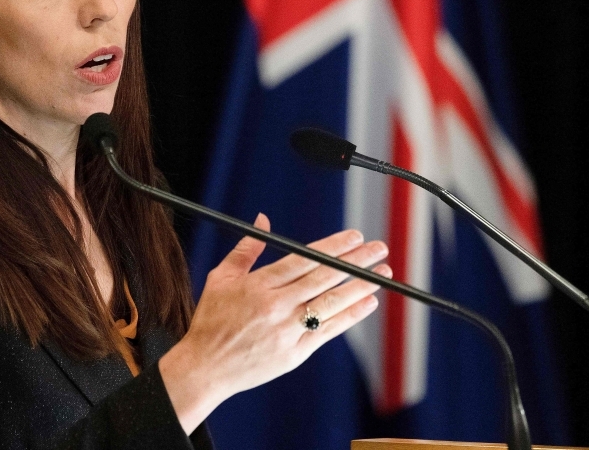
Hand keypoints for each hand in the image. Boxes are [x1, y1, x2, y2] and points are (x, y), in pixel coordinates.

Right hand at [158, 214, 390, 433]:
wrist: (206, 367)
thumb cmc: (211, 321)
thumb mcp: (220, 279)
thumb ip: (246, 250)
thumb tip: (263, 220)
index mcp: (257, 285)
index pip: (303, 260)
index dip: (332, 247)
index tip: (354, 236)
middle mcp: (275, 306)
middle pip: (323, 278)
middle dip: (355, 261)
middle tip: (378, 248)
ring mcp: (287, 331)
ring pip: (331, 304)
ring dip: (360, 287)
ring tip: (383, 274)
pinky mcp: (295, 353)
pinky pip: (328, 331)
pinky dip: (350, 316)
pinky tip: (367, 303)